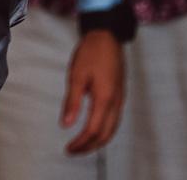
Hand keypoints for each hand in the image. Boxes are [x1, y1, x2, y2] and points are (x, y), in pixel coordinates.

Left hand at [62, 30, 124, 153]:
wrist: (107, 35)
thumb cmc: (91, 52)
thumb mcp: (76, 75)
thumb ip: (72, 101)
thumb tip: (66, 124)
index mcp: (105, 99)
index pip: (93, 130)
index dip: (81, 143)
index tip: (68, 148)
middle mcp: (116, 103)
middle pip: (105, 135)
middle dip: (89, 146)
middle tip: (73, 150)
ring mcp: (120, 100)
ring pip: (112, 130)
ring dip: (98, 141)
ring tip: (82, 144)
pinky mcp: (120, 95)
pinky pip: (115, 121)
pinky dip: (105, 131)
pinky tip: (95, 129)